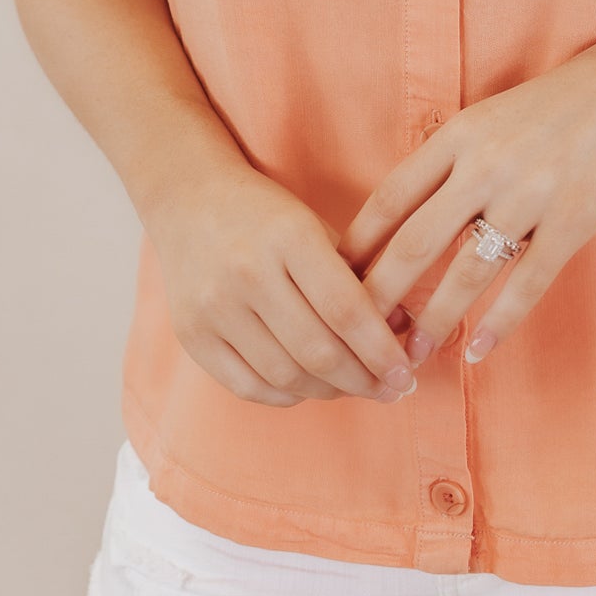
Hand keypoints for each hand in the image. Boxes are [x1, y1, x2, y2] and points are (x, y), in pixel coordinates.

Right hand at [144, 161, 419, 407]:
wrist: (189, 200)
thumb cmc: (267, 216)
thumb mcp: (318, 229)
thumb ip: (359, 278)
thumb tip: (404, 332)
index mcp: (288, 236)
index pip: (345, 309)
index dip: (381, 350)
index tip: (406, 374)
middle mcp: (247, 271)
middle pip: (317, 350)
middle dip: (364, 380)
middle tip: (390, 389)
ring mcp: (214, 307)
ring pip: (286, 375)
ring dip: (330, 392)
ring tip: (354, 387)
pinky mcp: (192, 335)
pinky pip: (249, 386)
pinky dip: (288, 395)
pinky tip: (310, 386)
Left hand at [335, 37, 595, 368]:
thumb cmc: (552, 109)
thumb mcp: (488, 118)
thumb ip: (447, 159)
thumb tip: (398, 211)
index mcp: (459, 136)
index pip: (391, 197)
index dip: (358, 244)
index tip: (332, 280)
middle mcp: (487, 165)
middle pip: (416, 240)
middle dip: (381, 295)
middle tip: (357, 336)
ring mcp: (530, 195)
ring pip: (467, 271)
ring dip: (435, 319)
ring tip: (412, 355)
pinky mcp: (572, 222)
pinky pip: (527, 283)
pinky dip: (499, 322)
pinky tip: (477, 350)